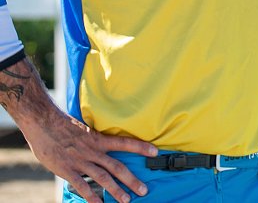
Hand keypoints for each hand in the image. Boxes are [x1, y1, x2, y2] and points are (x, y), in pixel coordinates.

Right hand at [3, 57, 155, 202]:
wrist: (43, 123)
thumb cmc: (62, 124)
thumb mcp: (84, 128)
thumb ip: (94, 138)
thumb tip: (104, 143)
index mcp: (98, 139)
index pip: (124, 142)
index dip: (140, 147)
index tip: (155, 152)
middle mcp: (93, 151)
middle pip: (117, 166)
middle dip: (131, 179)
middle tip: (144, 190)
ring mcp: (80, 161)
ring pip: (103, 177)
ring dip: (116, 190)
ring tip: (127, 200)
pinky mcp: (66, 170)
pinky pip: (80, 185)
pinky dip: (90, 195)